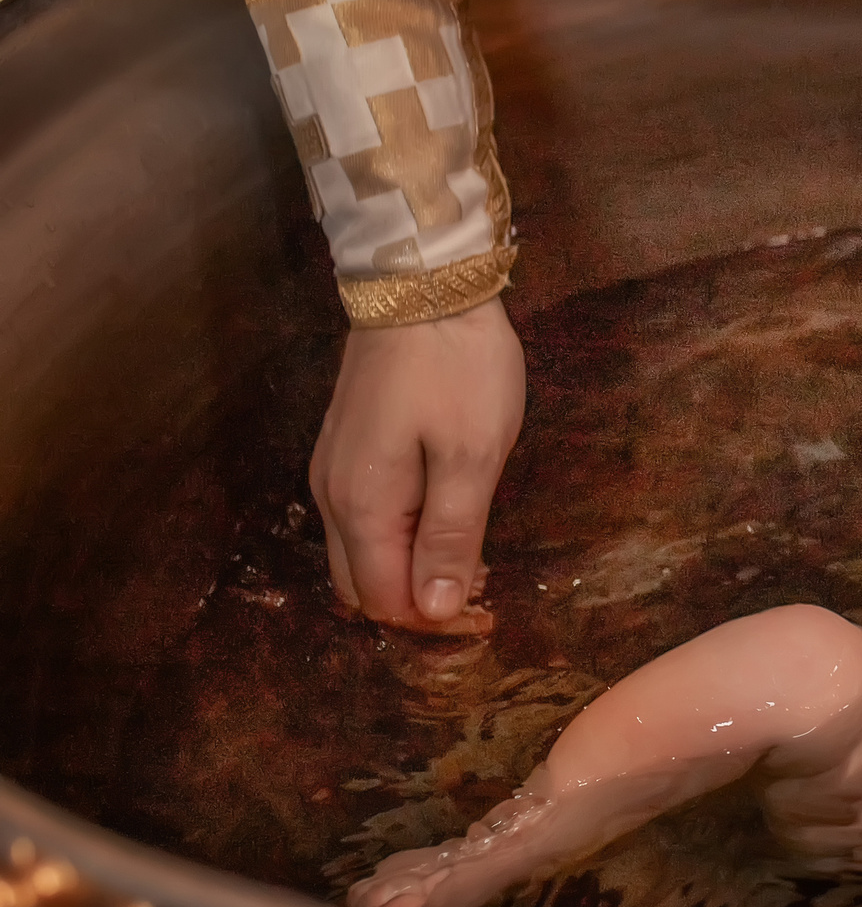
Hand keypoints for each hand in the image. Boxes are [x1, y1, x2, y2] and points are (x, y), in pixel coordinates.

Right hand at [310, 297, 524, 633]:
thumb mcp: (470, 456)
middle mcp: (331, 498)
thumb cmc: (456, 369)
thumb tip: (432, 610)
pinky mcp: (346, 451)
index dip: (432, 621)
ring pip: (359, 555)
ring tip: (470, 564)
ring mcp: (333, 472)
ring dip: (406, 574)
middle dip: (415, 605)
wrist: (422, 285)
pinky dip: (398, 541)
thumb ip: (450, 536)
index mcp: (361, 507)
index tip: (486, 614)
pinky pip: (363, 522)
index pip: (384, 601)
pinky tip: (444, 527)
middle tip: (480, 597)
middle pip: (362, 586)